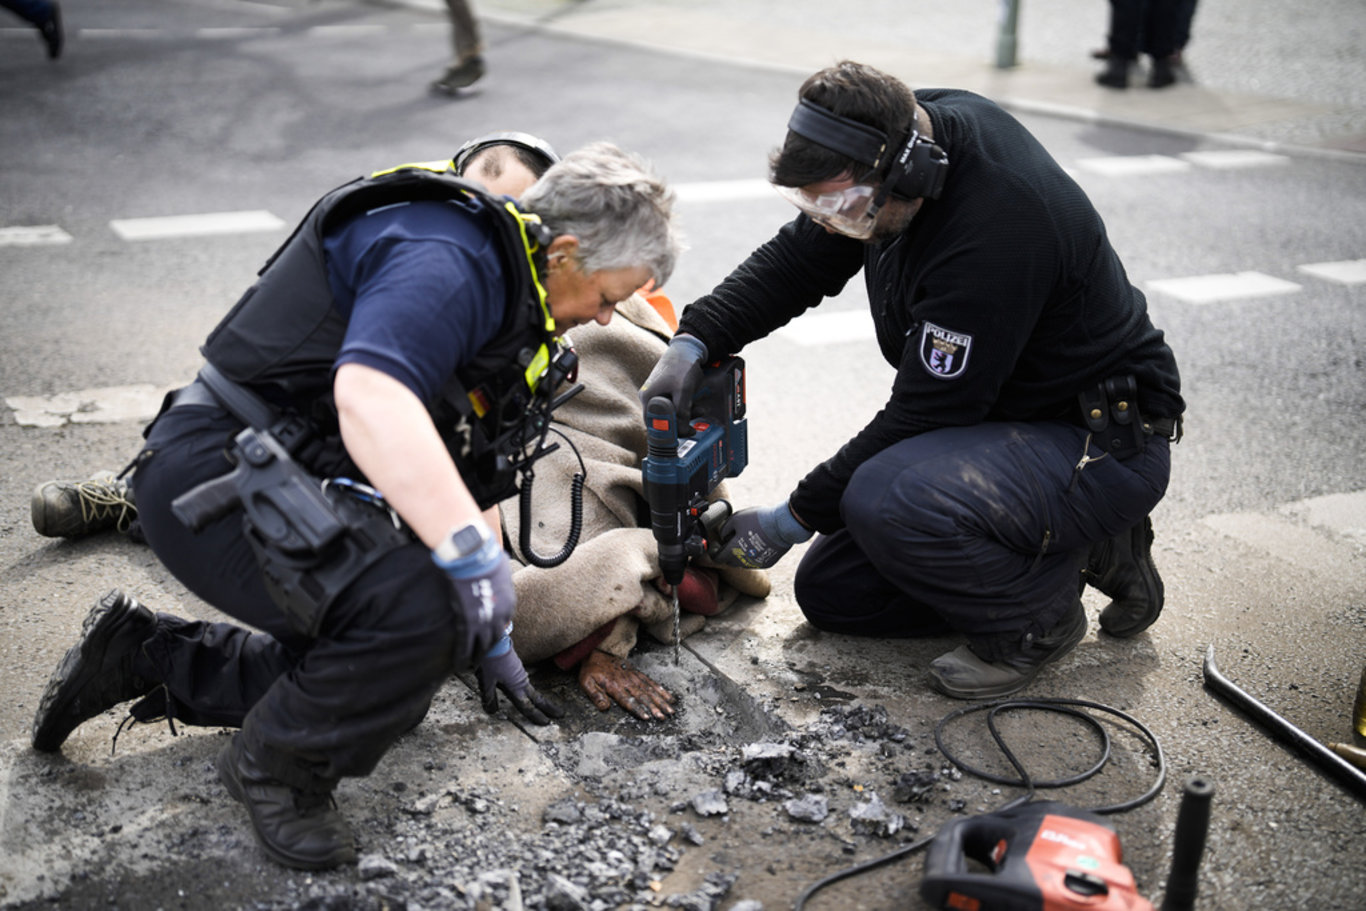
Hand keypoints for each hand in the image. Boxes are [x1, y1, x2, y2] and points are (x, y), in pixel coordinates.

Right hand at [433, 522, 515, 667]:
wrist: (471, 554)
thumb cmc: (484, 556)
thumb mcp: (501, 569)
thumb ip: (500, 580)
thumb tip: (498, 578)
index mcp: (508, 602)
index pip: (503, 622)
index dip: (494, 628)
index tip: (487, 633)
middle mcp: (499, 615)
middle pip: (494, 637)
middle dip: (486, 645)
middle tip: (479, 652)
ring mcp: (483, 620)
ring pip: (481, 645)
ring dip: (475, 655)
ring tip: (469, 662)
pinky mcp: (467, 622)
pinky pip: (466, 645)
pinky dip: (463, 656)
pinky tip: (459, 663)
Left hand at [477, 634, 563, 724]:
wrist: (494, 640)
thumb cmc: (491, 660)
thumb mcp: (486, 681)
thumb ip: (489, 697)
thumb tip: (492, 712)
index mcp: (516, 686)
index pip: (527, 706)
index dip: (536, 715)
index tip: (546, 723)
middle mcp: (521, 681)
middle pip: (537, 698)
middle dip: (548, 707)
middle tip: (560, 715)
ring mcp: (520, 674)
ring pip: (533, 690)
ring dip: (540, 700)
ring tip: (547, 707)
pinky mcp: (517, 669)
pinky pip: (526, 683)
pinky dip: (532, 692)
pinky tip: (528, 691)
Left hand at [579, 650, 675, 720]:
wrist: (598, 650)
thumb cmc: (592, 669)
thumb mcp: (586, 682)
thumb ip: (595, 695)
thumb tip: (604, 708)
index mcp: (614, 686)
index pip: (628, 700)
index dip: (638, 709)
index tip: (647, 717)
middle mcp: (626, 682)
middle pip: (643, 697)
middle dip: (655, 707)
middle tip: (664, 717)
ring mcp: (633, 677)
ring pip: (650, 690)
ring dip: (661, 701)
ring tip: (670, 710)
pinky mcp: (637, 673)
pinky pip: (651, 682)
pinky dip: (660, 690)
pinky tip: (668, 697)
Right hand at [638, 334, 706, 424]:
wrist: (688, 348)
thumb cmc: (682, 366)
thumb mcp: (683, 391)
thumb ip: (681, 412)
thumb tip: (682, 431)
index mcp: (648, 397)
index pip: (653, 424)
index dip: (667, 432)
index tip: (681, 435)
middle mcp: (650, 396)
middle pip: (662, 419)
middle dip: (680, 423)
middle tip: (693, 427)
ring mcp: (658, 393)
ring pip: (671, 412)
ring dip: (686, 415)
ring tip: (700, 411)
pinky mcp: (667, 390)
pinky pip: (675, 405)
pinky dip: (686, 407)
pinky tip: (697, 405)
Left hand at [712, 500, 813, 569]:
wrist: (783, 525)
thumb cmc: (758, 520)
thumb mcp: (736, 518)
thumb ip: (725, 529)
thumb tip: (723, 536)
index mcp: (734, 551)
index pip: (718, 558)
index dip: (715, 552)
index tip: (716, 545)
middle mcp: (744, 561)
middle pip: (730, 561)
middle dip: (727, 553)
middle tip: (730, 542)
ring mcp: (756, 564)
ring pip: (743, 562)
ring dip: (741, 554)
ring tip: (745, 541)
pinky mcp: (767, 563)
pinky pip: (755, 561)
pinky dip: (753, 555)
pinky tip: (757, 544)